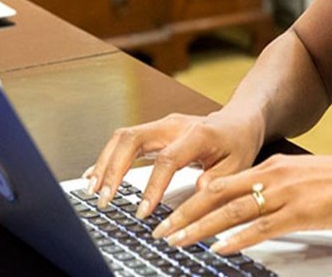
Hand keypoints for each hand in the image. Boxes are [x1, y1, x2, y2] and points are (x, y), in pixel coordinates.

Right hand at [83, 111, 263, 216]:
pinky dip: (108, 158)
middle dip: (114, 169)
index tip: (143, 211)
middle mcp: (174, 125)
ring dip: (105, 163)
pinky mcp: (153, 132)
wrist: (237, 121)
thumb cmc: (237, 143)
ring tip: (94, 190)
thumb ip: (215, 182)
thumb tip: (194, 197)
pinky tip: (95, 176)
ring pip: (123, 137)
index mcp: (197, 134)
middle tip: (104, 198)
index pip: (167, 159)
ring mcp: (161, 126)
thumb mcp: (237, 166)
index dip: (152, 186)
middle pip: (133, 139)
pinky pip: (125, 141)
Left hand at [153, 153, 331, 254]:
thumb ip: (272, 186)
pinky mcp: (297, 215)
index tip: (171, 211)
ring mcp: (283, 196)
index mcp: (271, 166)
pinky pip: (260, 229)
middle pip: (218, 195)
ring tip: (178, 240)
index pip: (221, 182)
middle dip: (185, 214)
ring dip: (201, 228)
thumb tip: (247, 202)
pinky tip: (219, 248)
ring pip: (232, 212)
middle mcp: (272, 177)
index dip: (192, 198)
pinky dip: (237, 239)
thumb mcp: (299, 176)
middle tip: (161, 230)